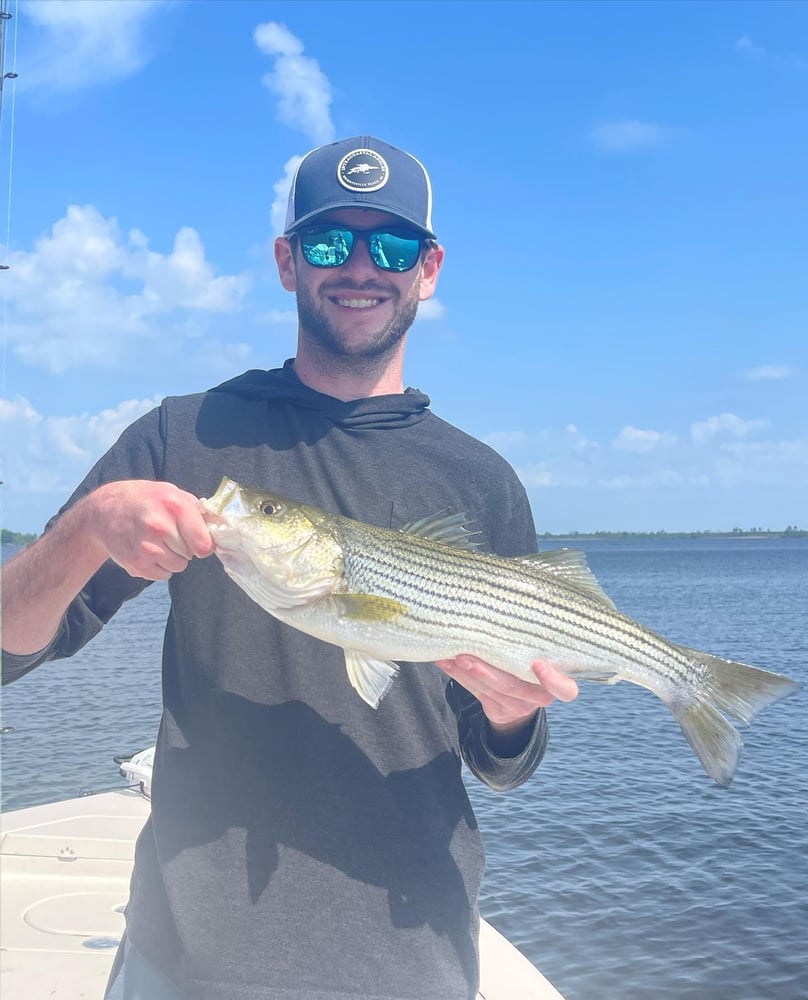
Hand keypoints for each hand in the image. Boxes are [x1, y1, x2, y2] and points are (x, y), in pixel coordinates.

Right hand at [85, 480, 213, 580]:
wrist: (103, 512)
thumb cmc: (144, 500)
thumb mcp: (171, 492)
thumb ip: (195, 509)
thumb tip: (218, 526)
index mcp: (173, 505)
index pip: (204, 543)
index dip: (204, 543)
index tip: (199, 541)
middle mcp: (159, 526)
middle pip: (191, 554)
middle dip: (186, 547)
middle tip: (169, 534)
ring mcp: (146, 547)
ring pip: (178, 566)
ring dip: (173, 558)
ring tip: (158, 541)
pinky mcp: (136, 564)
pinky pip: (163, 575)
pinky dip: (159, 566)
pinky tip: (147, 550)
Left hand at [435, 655, 577, 734]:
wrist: (520, 694)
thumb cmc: (531, 658)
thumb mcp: (538, 652)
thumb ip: (529, 641)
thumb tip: (505, 604)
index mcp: (559, 682)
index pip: (565, 689)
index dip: (552, 680)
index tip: (537, 664)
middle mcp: (540, 697)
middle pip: (513, 687)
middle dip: (487, 672)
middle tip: (465, 656)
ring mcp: (518, 706)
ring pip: (490, 691)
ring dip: (465, 672)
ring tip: (451, 654)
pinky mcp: (498, 710)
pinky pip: (476, 693)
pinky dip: (458, 676)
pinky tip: (446, 662)